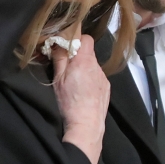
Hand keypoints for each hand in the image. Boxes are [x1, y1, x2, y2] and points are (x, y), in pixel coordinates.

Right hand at [52, 33, 108, 163]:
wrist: (87, 125)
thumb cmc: (70, 103)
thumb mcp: (58, 79)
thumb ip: (60, 58)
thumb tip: (58, 43)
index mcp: (85, 61)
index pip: (86, 38)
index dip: (76, 39)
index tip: (67, 45)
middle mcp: (97, 67)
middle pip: (88, 53)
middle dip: (77, 56)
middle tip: (66, 67)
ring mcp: (103, 78)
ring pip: (92, 66)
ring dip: (83, 69)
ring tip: (73, 83)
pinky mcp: (106, 88)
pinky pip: (97, 77)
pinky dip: (89, 79)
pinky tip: (82, 91)